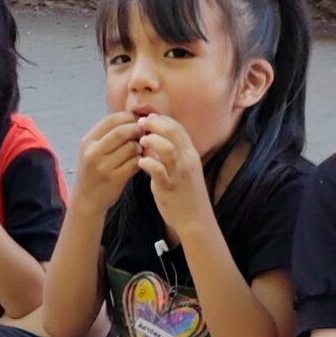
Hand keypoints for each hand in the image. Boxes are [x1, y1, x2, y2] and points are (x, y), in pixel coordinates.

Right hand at [72, 112, 141, 216]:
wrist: (87, 200)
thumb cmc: (95, 171)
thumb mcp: (93, 150)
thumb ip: (108, 135)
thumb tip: (134, 117)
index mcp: (88, 142)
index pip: (111, 120)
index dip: (128, 117)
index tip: (139, 120)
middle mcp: (93, 153)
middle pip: (122, 132)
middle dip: (137, 130)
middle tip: (145, 133)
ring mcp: (103, 166)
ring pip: (131, 147)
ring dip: (140, 147)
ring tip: (140, 150)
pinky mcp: (114, 179)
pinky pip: (135, 163)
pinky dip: (141, 160)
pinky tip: (140, 162)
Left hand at [136, 113, 211, 237]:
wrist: (196, 219)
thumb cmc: (187, 194)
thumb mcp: (185, 170)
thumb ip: (174, 155)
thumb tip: (156, 141)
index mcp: (191, 155)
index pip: (179, 129)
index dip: (163, 120)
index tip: (149, 117)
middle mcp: (187, 162)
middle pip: (174, 133)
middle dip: (156, 124)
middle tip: (141, 123)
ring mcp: (179, 175)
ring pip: (168, 149)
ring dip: (153, 141)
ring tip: (141, 142)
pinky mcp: (169, 188)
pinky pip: (159, 171)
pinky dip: (148, 163)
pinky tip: (140, 162)